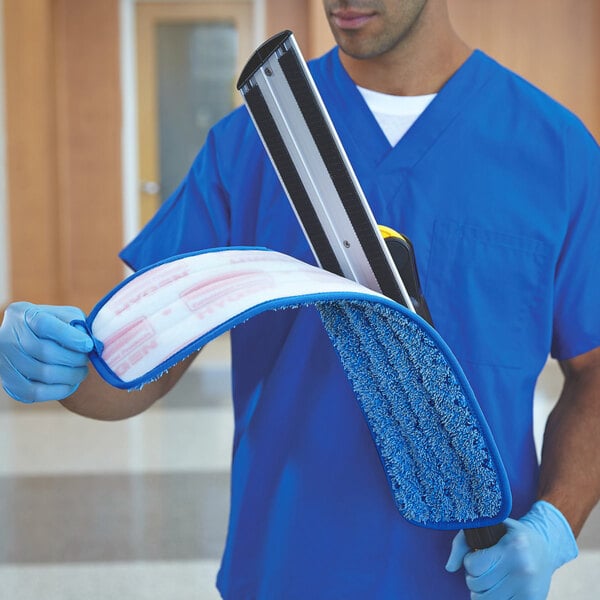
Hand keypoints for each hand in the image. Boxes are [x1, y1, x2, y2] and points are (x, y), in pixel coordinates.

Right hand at [0, 302, 92, 402]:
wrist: (27, 341)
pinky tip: (70, 384)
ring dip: (70, 375)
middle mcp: (8, 336)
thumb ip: (76, 323)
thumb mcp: (64, 316)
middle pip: (45, 352)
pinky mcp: (9, 382)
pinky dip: (58, 390)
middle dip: (74, 358)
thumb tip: (89, 342)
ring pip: (43, 373)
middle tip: (86, 360)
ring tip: (81, 372)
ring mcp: (6, 360)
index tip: (88, 345)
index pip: (44, 325)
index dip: (70, 337)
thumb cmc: (54, 326)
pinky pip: (35, 392)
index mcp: (23, 314)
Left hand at [445, 501, 577, 598]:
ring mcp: (529, 589)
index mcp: (512, 547)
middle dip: (473, 577)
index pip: (473, 565)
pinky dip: (493, 599)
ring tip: (489, 579)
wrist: (546, 549)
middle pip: (477, 585)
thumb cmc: (508, 536)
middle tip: (483, 568)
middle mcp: (523, 569)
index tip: (477, 555)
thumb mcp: (488, 528)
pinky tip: (499, 588)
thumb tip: (449, 567)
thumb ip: (462, 542)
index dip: (470, 561)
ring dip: (481, 591)